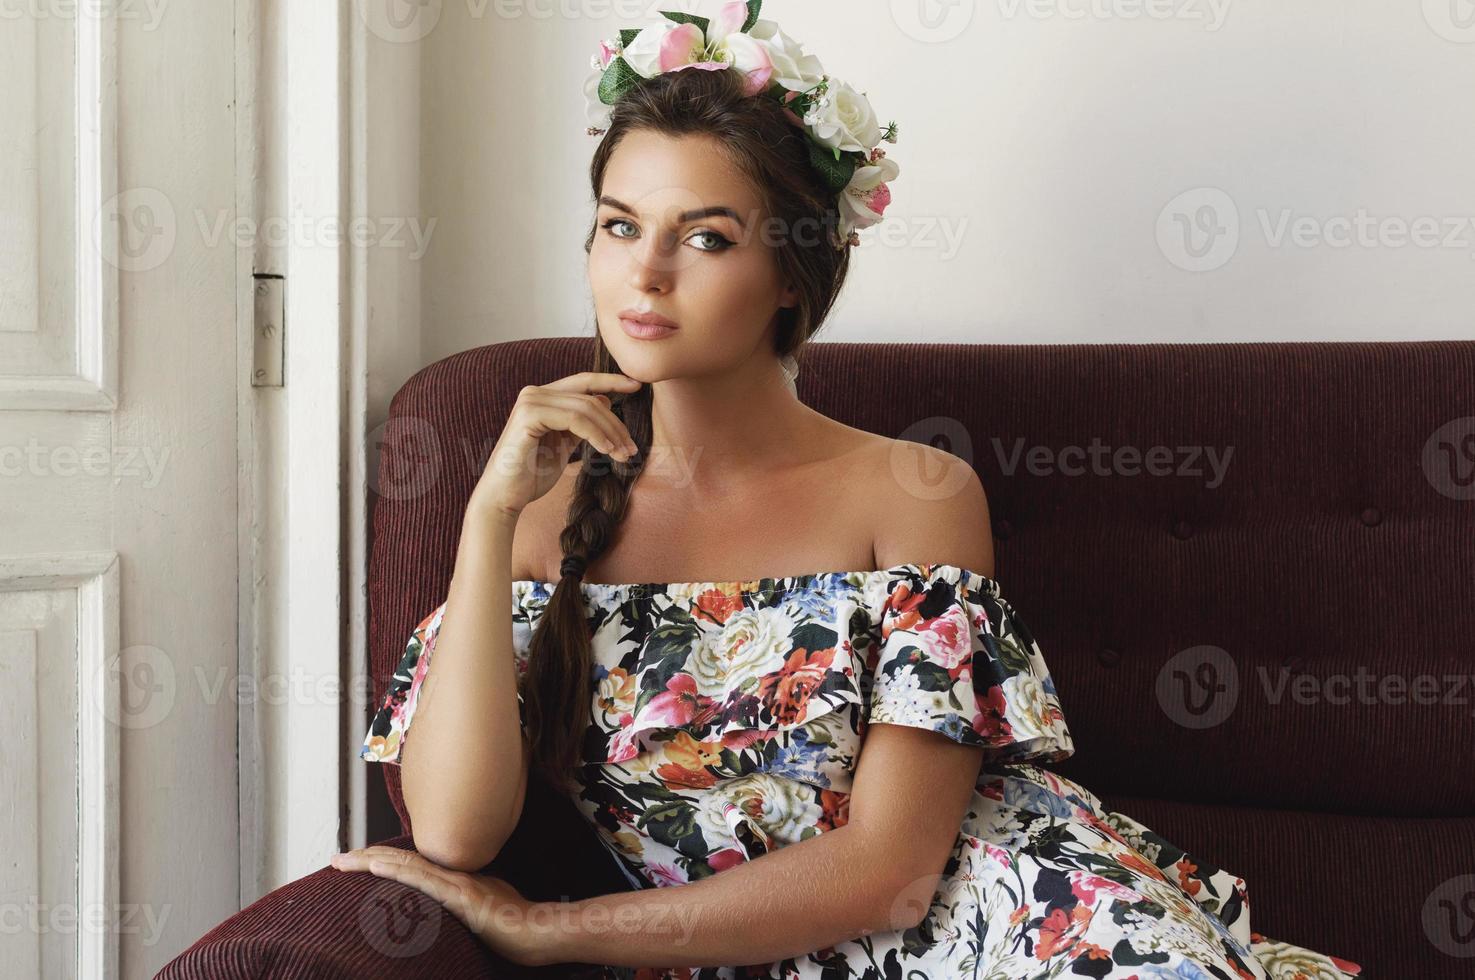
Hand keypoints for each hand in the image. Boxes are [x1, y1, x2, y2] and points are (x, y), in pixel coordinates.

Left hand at [330, 845, 558, 966]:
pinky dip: (397, 871)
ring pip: (406, 865)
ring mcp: (455, 883)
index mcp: (452, 878)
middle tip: (336, 859)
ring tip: (344, 861)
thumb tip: (447, 903)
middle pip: (401, 861)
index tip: (355, 860)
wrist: (534, 931)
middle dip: (365, 859)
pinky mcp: (460, 895)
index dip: (381, 860)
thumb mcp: (479, 909)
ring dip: (371, 861)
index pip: (409, 864)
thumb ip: (461, 900)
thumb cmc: (511, 925)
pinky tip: (378, 866)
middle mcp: (450, 874)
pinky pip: (423, 880)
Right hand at [470, 371, 643, 520]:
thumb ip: (580, 423)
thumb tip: (606, 401)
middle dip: (616, 423)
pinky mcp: (529, 415)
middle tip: (632, 448)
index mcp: (542, 397)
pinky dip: (596, 434)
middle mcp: (534, 393)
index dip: (611, 381)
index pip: (583, 381)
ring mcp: (530, 401)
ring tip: (624, 454)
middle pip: (589, 397)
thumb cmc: (531, 475)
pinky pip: (575, 419)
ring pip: (586, 408)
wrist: (504, 498)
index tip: (637, 386)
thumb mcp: (563, 443)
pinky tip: (607, 451)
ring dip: (611, 432)